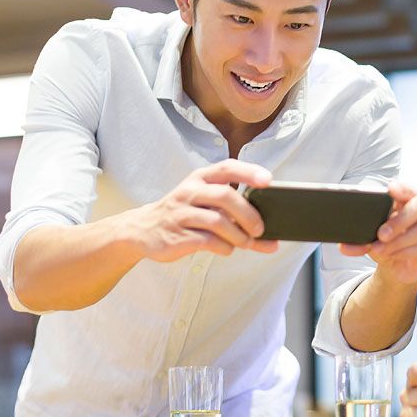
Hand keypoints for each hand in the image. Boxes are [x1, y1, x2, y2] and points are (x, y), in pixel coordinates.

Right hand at [129, 159, 278, 261]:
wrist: (143, 230)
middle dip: (248, 214)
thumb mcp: (208, 209)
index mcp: (200, 178)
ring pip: (217, 221)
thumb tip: (274, 242)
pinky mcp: (177, 235)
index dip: (249, 172)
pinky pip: (206, 241)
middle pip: (225, 196)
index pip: (227, 168)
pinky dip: (223, 247)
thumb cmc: (185, 216)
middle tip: (260, 229)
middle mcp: (190, 191)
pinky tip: (226, 249)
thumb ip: (238, 220)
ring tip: (245, 243)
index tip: (268, 180)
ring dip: (238, 236)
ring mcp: (181, 213)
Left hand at [341, 182, 416, 286]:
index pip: (410, 188)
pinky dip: (404, 252)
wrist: (395, 268)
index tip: (390, 189)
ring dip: (399, 240)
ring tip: (378, 248)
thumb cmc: (384, 243)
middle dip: (401, 218)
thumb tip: (343, 246)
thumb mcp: (368, 238)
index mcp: (407, 201)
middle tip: (381, 233)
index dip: (403, 187)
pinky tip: (392, 256)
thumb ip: (358, 239)